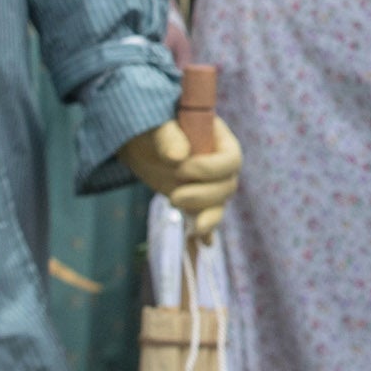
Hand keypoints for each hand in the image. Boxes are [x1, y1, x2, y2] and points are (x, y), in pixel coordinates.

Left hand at [119, 115, 243, 241]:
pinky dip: (206, 231)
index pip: (231, 159)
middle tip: (174, 197)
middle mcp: (219, 164)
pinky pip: (206, 217)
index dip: (211, 169)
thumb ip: (169, 137)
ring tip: (192, 229)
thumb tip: (178, 157)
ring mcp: (208, 184)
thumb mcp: (157, 126)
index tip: (183, 169)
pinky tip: (205, 244)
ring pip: (218, 205)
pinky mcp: (196, 200)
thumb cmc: (151, 127)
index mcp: (218, 139)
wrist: (139, 142)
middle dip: (204, 196)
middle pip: (227, 187)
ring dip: (209, 218)